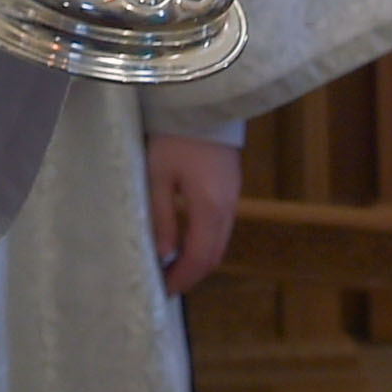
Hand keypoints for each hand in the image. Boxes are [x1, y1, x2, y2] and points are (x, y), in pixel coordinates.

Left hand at [146, 131, 244, 294]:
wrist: (202, 100)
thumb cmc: (175, 136)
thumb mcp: (159, 175)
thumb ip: (162, 216)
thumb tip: (164, 253)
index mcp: (210, 208)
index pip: (199, 257)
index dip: (182, 277)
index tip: (163, 291)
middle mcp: (227, 208)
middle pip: (214, 254)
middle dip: (191, 274)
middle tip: (166, 284)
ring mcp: (232, 197)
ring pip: (220, 241)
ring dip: (199, 259)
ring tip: (172, 266)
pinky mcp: (230, 187)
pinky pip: (221, 226)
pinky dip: (205, 242)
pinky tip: (186, 240)